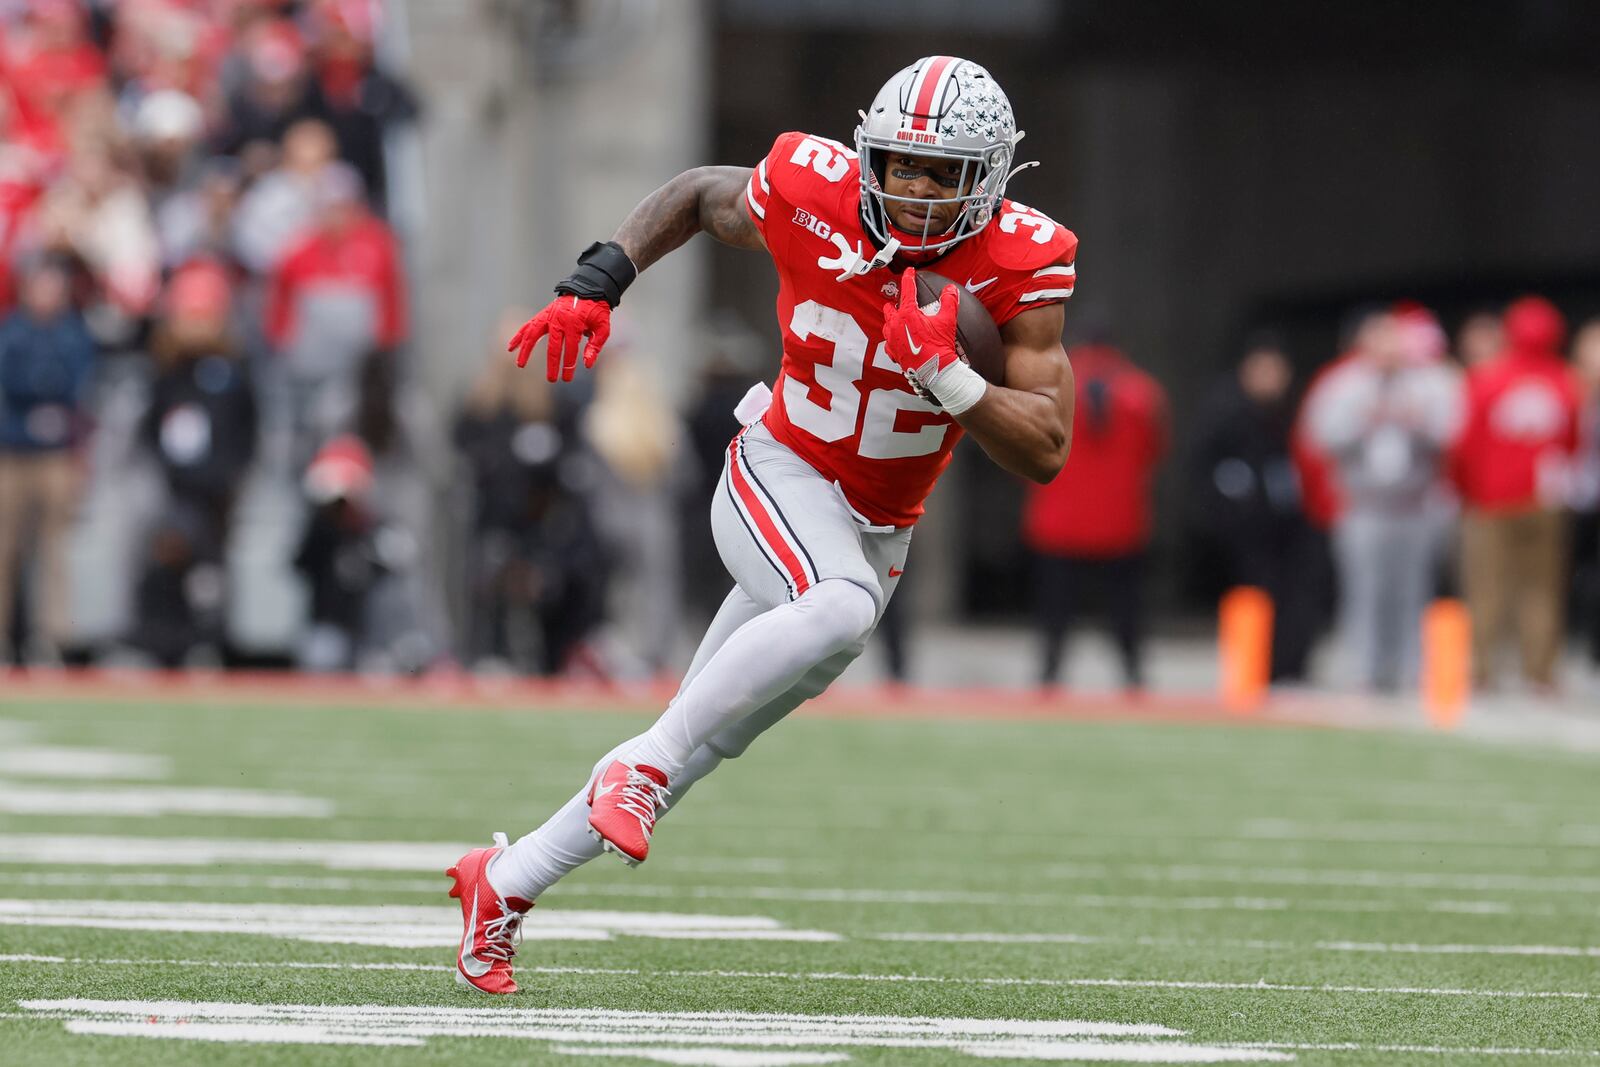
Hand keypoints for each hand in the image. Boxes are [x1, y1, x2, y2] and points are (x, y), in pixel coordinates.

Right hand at [507, 295, 612, 382]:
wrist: (587, 290)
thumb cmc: (596, 311)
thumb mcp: (603, 327)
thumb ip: (595, 345)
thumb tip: (587, 365)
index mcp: (575, 323)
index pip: (571, 348)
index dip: (569, 365)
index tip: (567, 378)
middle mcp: (559, 319)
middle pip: (553, 346)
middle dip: (552, 364)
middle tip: (551, 380)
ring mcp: (548, 316)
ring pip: (533, 334)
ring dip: (526, 350)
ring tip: (520, 364)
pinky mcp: (542, 315)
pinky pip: (528, 326)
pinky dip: (518, 336)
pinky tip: (511, 347)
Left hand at [881, 267, 959, 387]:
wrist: (935, 371)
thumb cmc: (939, 346)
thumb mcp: (947, 321)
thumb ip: (949, 302)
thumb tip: (950, 290)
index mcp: (907, 314)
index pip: (907, 290)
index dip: (909, 278)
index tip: (909, 272)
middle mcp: (896, 326)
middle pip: (890, 309)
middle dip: (895, 303)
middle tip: (900, 301)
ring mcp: (892, 340)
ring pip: (887, 325)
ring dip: (891, 321)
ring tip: (896, 319)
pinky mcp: (894, 353)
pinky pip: (888, 344)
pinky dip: (892, 340)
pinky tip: (896, 340)